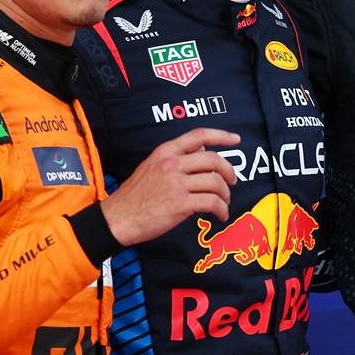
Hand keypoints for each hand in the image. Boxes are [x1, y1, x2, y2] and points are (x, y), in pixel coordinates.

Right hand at [101, 128, 240, 245]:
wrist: (118, 218)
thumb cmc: (135, 195)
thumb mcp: (151, 166)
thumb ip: (176, 158)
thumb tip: (202, 152)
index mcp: (166, 151)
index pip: (199, 135)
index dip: (221, 135)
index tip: (236, 139)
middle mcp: (172, 164)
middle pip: (213, 159)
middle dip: (229, 171)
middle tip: (232, 181)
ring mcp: (176, 184)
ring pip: (215, 182)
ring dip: (225, 194)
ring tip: (223, 202)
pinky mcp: (180, 204)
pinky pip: (212, 202)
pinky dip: (221, 209)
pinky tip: (220, 214)